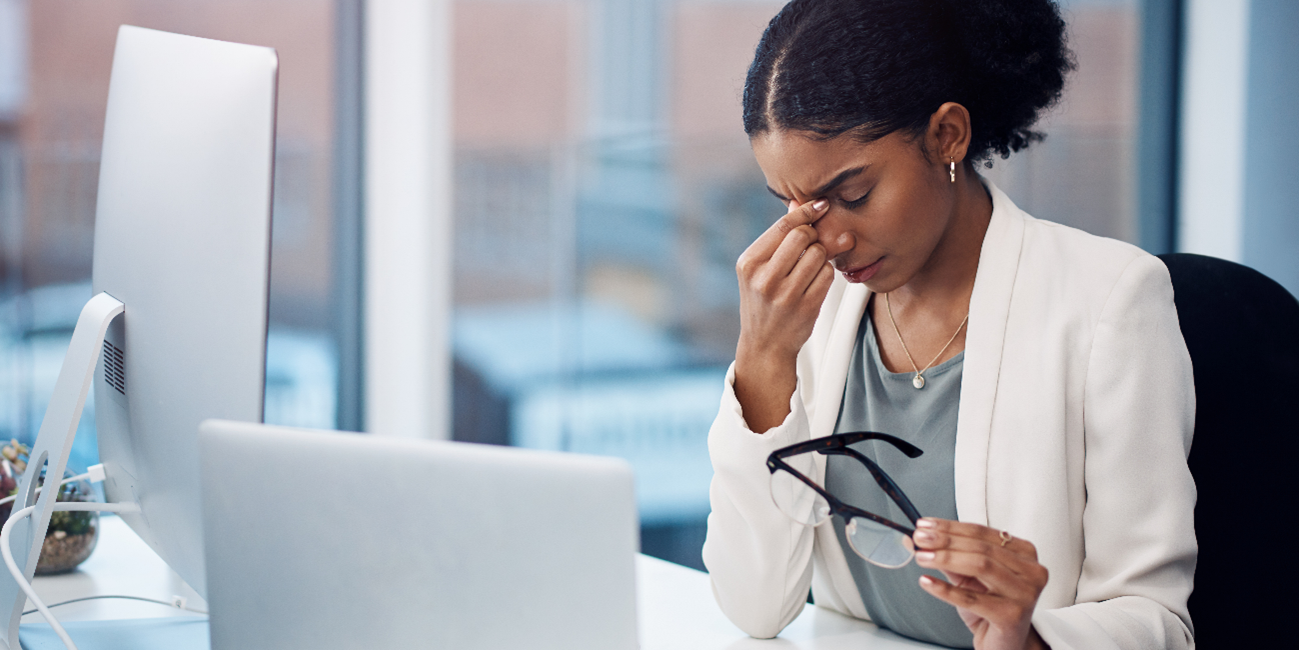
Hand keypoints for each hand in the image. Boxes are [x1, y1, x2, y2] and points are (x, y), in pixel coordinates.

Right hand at [733, 199, 836, 432]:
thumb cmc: (763, 300)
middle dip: (813, 236)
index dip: (807, 211)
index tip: (821, 205)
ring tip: (811, 266)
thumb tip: (798, 202)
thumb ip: (779, 236)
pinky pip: (827, 274)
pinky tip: (816, 281)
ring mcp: (785, 295)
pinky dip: (826, 273)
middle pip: (803, 236)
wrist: (764, 344)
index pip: (784, 226)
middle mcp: (764, 279)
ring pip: (818, 254)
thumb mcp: (759, 268)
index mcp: (749, 263)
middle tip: (812, 243)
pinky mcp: (805, 307)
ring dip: (821, 255)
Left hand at [913, 518, 1050, 649]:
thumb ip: (949, 556)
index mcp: (1024, 554)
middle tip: (919, 538)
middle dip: (946, 541)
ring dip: (945, 559)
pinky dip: (945, 589)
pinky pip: (972, 599)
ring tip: (921, 557)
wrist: (1006, 644)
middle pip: (981, 548)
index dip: (950, 527)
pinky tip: (927, 582)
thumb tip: (918, 539)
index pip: (982, 533)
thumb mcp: (970, 577)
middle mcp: (1031, 571)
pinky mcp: (1012, 616)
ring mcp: (1025, 594)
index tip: (924, 525)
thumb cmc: (991, 607)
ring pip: (981, 566)